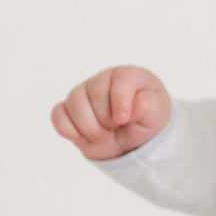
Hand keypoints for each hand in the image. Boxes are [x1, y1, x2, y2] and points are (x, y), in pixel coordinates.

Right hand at [51, 65, 171, 160]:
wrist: (133, 139)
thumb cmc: (146, 120)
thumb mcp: (157, 115)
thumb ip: (149, 107)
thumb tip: (138, 103)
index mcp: (127, 75)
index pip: (120, 80)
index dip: (120, 101)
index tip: (123, 120)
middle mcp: (102, 80)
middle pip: (95, 92)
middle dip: (107, 118)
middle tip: (117, 127)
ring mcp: (83, 94)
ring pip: (74, 103)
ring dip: (89, 127)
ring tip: (103, 134)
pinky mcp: (69, 111)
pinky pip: (58, 116)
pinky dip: (70, 131)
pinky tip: (85, 137)